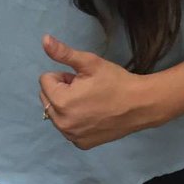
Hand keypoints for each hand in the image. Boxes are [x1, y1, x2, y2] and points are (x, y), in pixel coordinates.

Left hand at [39, 35, 154, 148]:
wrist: (140, 105)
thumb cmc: (115, 81)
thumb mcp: (89, 62)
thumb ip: (63, 53)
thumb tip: (44, 39)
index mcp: (61, 102)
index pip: (45, 80)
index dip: (63, 75)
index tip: (81, 79)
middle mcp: (62, 123)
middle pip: (47, 98)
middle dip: (61, 90)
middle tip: (85, 88)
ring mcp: (72, 136)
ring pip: (56, 114)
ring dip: (66, 105)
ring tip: (89, 101)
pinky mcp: (82, 144)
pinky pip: (68, 128)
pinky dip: (74, 120)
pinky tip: (92, 115)